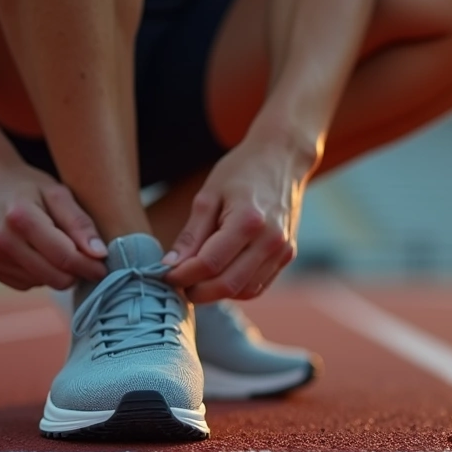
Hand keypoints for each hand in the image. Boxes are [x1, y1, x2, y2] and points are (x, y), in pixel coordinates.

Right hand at [0, 159, 107, 289]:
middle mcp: (3, 242)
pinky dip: (42, 272)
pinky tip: (39, 252)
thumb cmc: (28, 186)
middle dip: (77, 271)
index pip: (65, 257)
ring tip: (57, 245)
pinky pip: (31, 284)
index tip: (105, 265)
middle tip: (86, 257)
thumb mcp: (58, 193)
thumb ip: (79, 223)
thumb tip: (99, 254)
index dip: (90, 266)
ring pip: (46, 283)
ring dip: (59, 271)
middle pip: (57, 278)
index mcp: (21, 219)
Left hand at [162, 135, 311, 301]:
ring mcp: (282, 251)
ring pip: (243, 292)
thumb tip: (170, 266)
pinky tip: (219, 274)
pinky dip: (235, 288)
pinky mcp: (287, 256)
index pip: (209, 264)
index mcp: (248, 221)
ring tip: (197, 279)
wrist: (282, 159)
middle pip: (227, 285)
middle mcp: (270, 241)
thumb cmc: (242, 171)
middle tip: (178, 283)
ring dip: (216, 293)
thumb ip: (191, 234)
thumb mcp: (208, 195)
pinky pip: (257, 286)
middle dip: (197, 292)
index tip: (165, 274)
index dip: (182, 276)